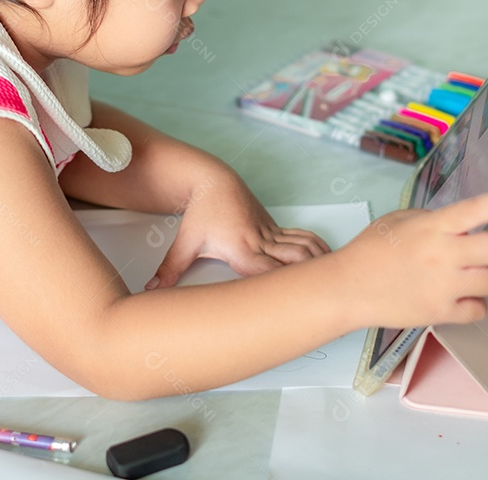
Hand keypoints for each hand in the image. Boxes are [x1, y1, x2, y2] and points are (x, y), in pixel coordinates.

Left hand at [146, 173, 330, 288]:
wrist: (214, 181)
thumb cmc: (201, 212)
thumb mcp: (185, 242)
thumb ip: (170, 268)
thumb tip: (152, 292)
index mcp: (242, 250)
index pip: (269, 275)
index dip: (285, 291)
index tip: (299, 307)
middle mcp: (261, 243)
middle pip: (295, 262)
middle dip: (310, 279)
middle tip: (329, 300)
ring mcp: (271, 234)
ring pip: (304, 248)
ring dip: (318, 263)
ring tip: (336, 281)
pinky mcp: (275, 229)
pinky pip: (302, 239)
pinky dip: (316, 249)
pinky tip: (327, 260)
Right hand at [341, 187, 487, 328]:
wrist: (348, 288)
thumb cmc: (370, 252)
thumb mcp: (400, 220)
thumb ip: (434, 220)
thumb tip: (461, 225)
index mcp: (433, 227)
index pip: (477, 210)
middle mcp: (443, 255)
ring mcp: (443, 286)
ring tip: (473, 273)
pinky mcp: (440, 312)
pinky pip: (479, 309)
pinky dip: (474, 303)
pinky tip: (459, 296)